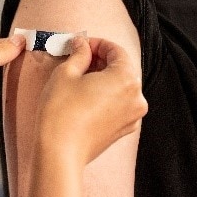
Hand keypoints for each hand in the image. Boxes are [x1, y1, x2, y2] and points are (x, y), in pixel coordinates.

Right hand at [35, 37, 147, 165]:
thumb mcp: (66, 73)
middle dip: (100, 60)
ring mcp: (133, 116)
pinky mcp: (124, 129)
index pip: (117, 51)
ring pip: (120, 86)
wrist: (60, 152)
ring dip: (103, 77)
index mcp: (127, 79)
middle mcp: (136, 97)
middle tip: (78, 58)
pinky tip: (85, 96)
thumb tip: (81, 44)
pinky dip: (106, 95)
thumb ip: (79, 54)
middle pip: (122, 68)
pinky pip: (119, 103)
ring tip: (79, 77)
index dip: (97, 44)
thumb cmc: (61, 112)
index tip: (81, 44)